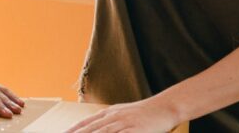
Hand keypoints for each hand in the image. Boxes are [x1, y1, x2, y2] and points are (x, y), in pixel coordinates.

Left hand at [66, 98, 181, 132]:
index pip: (87, 123)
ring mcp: (124, 123)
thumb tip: (96, 126)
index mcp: (110, 113)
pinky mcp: (135, 130)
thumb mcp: (124, 113)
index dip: (74, 130)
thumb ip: (109, 120)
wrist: (165, 107)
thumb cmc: (145, 112)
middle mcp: (114, 117)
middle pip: (91, 130)